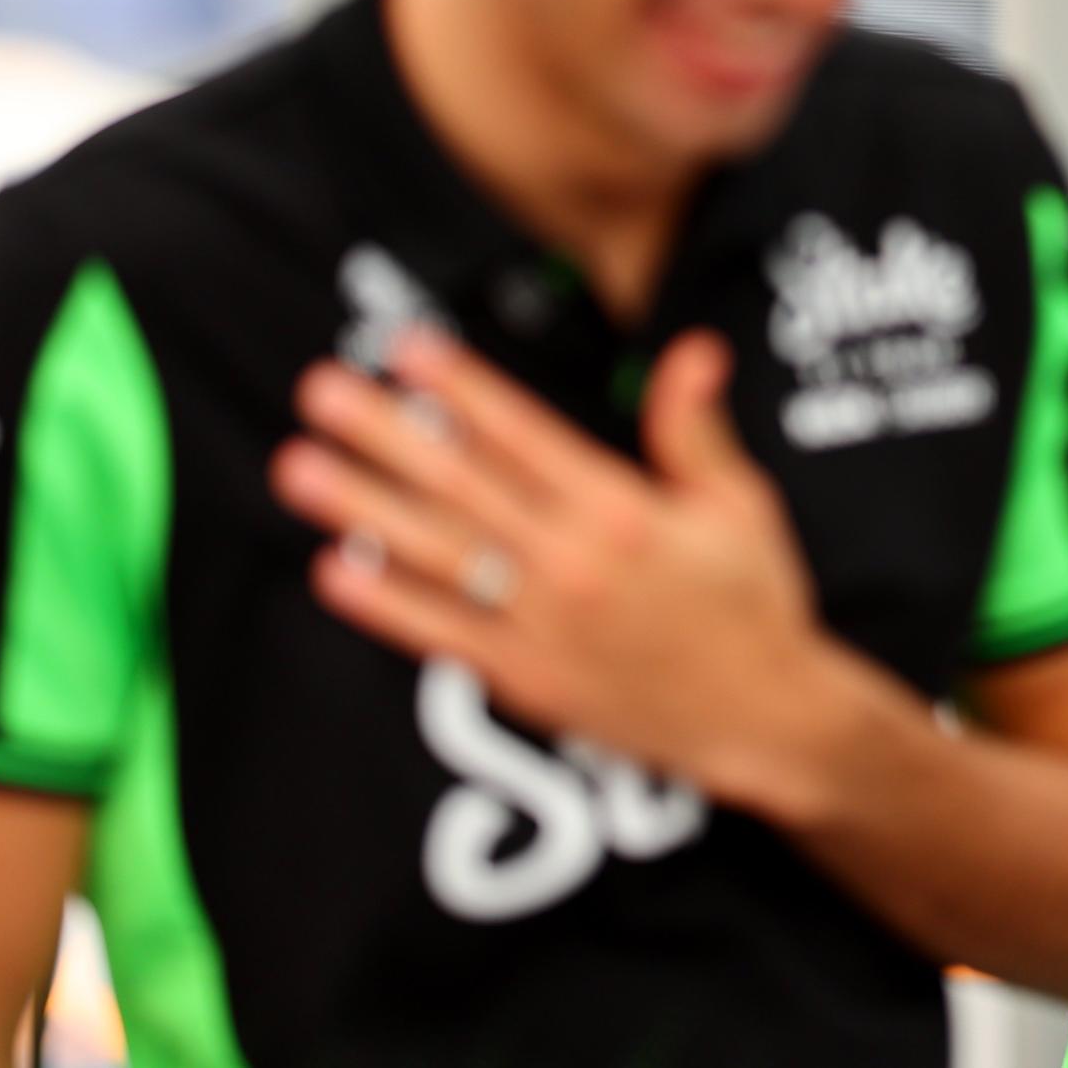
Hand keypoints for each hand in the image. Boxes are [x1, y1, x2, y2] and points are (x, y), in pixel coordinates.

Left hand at [270, 327, 854, 817]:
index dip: (461, 389)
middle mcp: (574, 565)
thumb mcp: (739, 503)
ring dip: (362, 509)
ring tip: (300, 468)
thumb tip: (692, 351)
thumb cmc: (756, 603)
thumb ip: (695, 428)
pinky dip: (388, 606)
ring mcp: (544, 626)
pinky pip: (445, 636)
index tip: (406, 349)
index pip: (523, 434)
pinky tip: (335, 571)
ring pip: (437, 555)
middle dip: (385, 434)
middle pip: (461, 486)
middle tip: (321, 392)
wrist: (767, 718)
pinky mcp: (530, 679)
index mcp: (623, 512)